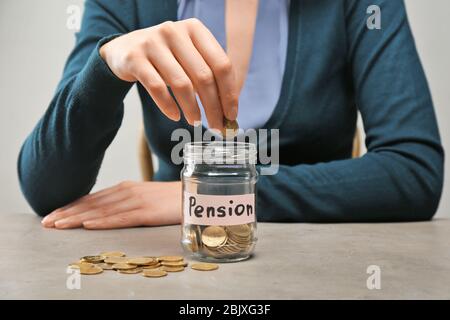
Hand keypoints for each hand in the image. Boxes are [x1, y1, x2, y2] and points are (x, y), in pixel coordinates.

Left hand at [41, 181, 180, 228]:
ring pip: (102, 211)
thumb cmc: (171, 198)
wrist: (197, 193)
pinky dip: (104, 221)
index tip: (53, 215)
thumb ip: (126, 203)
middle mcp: (127, 192)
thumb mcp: (145, 198)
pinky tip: (89, 225)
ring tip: (58, 226)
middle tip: (46, 223)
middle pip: (92, 204)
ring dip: (78, 218)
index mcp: (126, 188)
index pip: (93, 198)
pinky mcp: (148, 212)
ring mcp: (137, 201)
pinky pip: (122, 218)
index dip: (71, 207)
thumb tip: (106, 212)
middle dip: (67, 213)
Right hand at [100, 18, 238, 129]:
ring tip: (196, 122)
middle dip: (213, 107)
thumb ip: (208, 75)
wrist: (123, 50)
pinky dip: (168, 107)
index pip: (222, 64)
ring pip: (182, 84)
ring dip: (192, 109)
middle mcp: (175, 31)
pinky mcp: (135, 58)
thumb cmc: (165, 58)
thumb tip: (228, 110)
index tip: (231, 115)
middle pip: (204, 76)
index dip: (229, 93)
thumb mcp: (188, 57)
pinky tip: (175, 116)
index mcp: (195, 29)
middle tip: (217, 126)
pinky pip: (157, 88)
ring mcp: (153, 42)